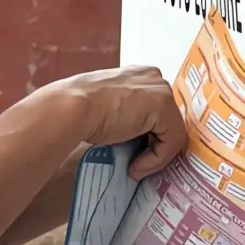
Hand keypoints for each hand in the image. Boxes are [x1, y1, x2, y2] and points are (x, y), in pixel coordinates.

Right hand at [56, 66, 186, 177]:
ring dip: (156, 157)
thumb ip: (129, 115)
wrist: (72, 109)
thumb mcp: (110, 108)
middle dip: (156, 145)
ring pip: (172, 133)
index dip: (151, 135)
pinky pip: (172, 142)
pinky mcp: (164, 109)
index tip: (137, 154)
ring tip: (135, 168)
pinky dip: (156, 160)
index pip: (158, 110)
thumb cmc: (81, 110)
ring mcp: (161, 91)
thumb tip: (138, 138)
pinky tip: (136, 167)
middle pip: (168, 120)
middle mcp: (154, 77)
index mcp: (140, 75)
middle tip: (138, 164)